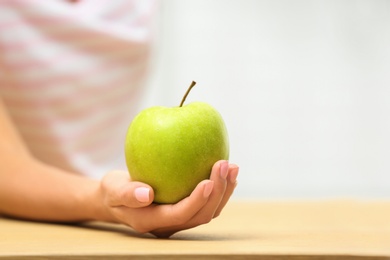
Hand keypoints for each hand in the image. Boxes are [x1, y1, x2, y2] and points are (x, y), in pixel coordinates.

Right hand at [98, 160, 238, 237]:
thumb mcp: (113, 189)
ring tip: (233, 167)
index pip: (181, 214)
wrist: (116, 198)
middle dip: (217, 192)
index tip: (209, 180)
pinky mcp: (184, 210)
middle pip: (201, 215)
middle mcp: (170, 225)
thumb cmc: (113, 191)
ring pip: (208, 211)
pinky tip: (226, 172)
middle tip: (224, 164)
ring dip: (224, 191)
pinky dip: (220, 189)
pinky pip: (206, 203)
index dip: (197, 200)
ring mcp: (179, 219)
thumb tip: (146, 194)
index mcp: (152, 221)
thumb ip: (127, 193)